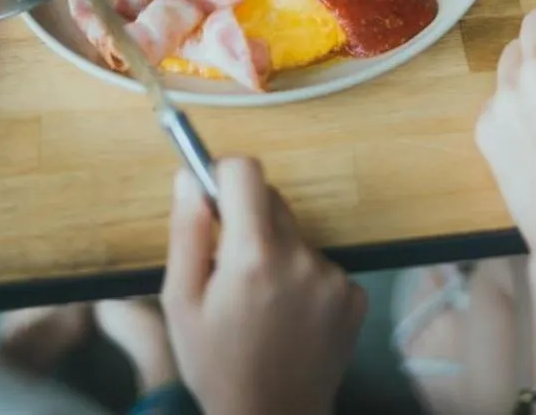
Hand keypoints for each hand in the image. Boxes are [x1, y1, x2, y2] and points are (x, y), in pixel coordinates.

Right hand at [162, 159, 365, 414]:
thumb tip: (189, 176)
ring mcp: (334, 277)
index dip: (224, 175)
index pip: (247, 170)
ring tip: (261, 303)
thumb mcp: (181, 302)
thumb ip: (186, 232)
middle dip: (247, 218)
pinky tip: (289, 317)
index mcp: (255, 255)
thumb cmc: (217, 365)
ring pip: (296, 236)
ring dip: (277, 252)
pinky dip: (303, 279)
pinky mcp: (354, 295)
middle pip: (273, 200)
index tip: (212, 197)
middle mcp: (302, 257)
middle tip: (230, 266)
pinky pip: (321, 265)